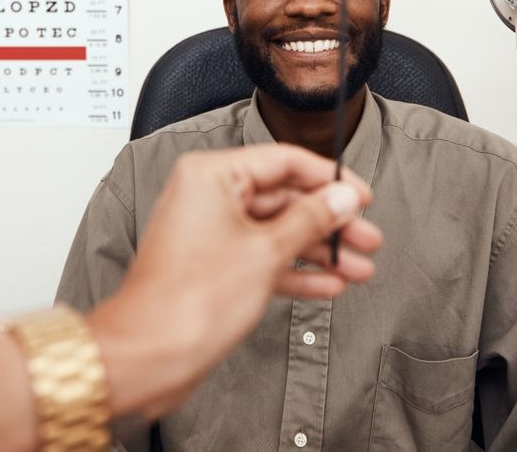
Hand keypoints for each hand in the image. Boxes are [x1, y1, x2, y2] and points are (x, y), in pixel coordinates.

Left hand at [87, 144, 381, 419]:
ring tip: (358, 268)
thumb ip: (311, 219)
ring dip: (319, 250)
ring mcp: (210, 232)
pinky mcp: (213, 265)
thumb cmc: (189, 302)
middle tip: (366, 238)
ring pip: (277, 231)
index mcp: (212, 176)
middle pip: (284, 198)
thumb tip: (342, 199)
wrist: (149, 355)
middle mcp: (208, 197)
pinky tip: (329, 284)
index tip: (361, 197)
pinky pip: (262, 257)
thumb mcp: (266, 252)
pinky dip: (295, 270)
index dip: (328, 180)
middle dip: (329, 223)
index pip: (284, 160)